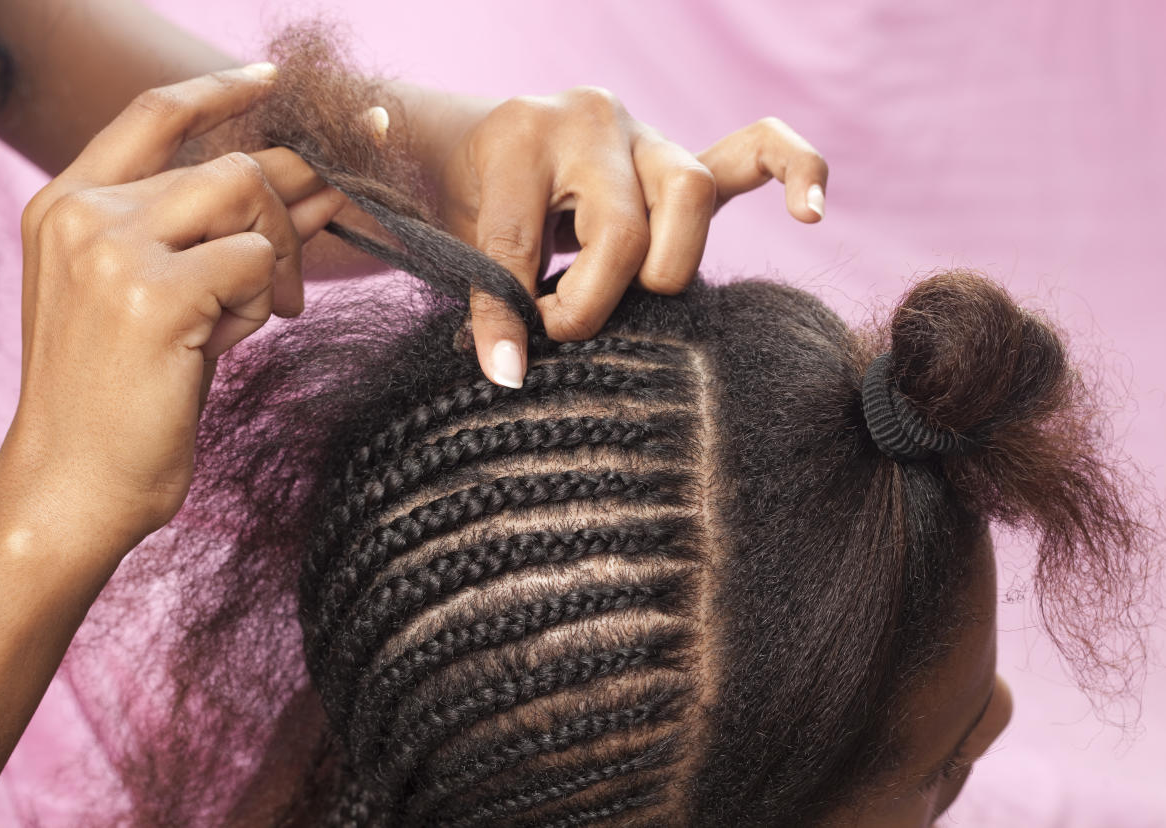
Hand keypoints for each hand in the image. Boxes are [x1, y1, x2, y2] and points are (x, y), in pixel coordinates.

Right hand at [0, 65, 345, 552]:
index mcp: (70, 204)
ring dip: (278, 256)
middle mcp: (82, 212)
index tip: (278, 81)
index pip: (154, 113)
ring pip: (248, 195)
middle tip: (315, 253)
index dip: (221, 89)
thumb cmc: (124, 397)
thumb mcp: (163, 296)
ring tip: (262, 311)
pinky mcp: (151, 292)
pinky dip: (263, 298)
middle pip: (229, 164)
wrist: (75, 485)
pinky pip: (253, 260)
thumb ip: (218, 234)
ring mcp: (110, 247)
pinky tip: (235, 336)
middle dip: (291, 207)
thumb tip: (310, 186)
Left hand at [409, 86, 827, 386]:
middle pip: (625, 227)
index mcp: (522, 135)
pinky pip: (756, 151)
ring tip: (634, 297)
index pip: (524, 237)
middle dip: (596, 297)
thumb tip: (511, 374)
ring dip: (666, 269)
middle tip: (563, 325)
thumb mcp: (456, 239)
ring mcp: (649, 137)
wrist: (484, 146)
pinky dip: (794, 172)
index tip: (506, 366)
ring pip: (691, 197)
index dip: (512, 311)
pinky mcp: (687, 160)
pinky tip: (809, 213)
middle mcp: (594, 123)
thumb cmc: (471, 199)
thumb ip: (485, 293)